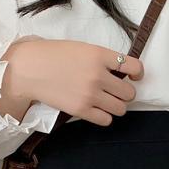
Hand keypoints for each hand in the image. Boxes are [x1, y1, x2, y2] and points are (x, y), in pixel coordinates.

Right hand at [0, 38, 143, 127]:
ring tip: (105, 101)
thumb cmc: (54, 55)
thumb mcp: (82, 48)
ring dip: (116, 106)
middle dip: (124, 92)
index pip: (134, 66)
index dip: (137, 73)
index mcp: (99, 55)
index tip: (134, 76)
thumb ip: (101, 59)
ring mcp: (91, 94)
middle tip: (114, 90)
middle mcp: (98, 75)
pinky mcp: (82, 110)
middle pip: (129, 93)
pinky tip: (97, 109)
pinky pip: (106, 120)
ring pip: (121, 108)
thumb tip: (120, 72)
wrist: (31, 68)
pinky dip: (104, 116)